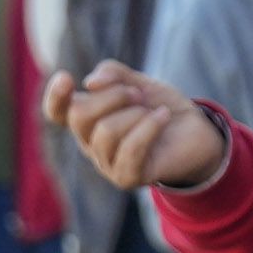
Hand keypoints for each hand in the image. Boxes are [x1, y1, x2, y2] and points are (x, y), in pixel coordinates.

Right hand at [43, 62, 229, 192]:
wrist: (197, 133)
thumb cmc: (161, 108)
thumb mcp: (138, 82)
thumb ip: (113, 74)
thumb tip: (89, 83)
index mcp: (88, 120)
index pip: (57, 113)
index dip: (55, 97)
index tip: (67, 77)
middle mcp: (91, 144)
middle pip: (80, 116)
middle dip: (113, 96)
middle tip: (138, 94)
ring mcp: (107, 164)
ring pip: (106, 132)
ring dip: (135, 114)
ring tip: (154, 111)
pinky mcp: (127, 178)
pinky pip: (130, 149)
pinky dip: (149, 127)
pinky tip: (163, 116)